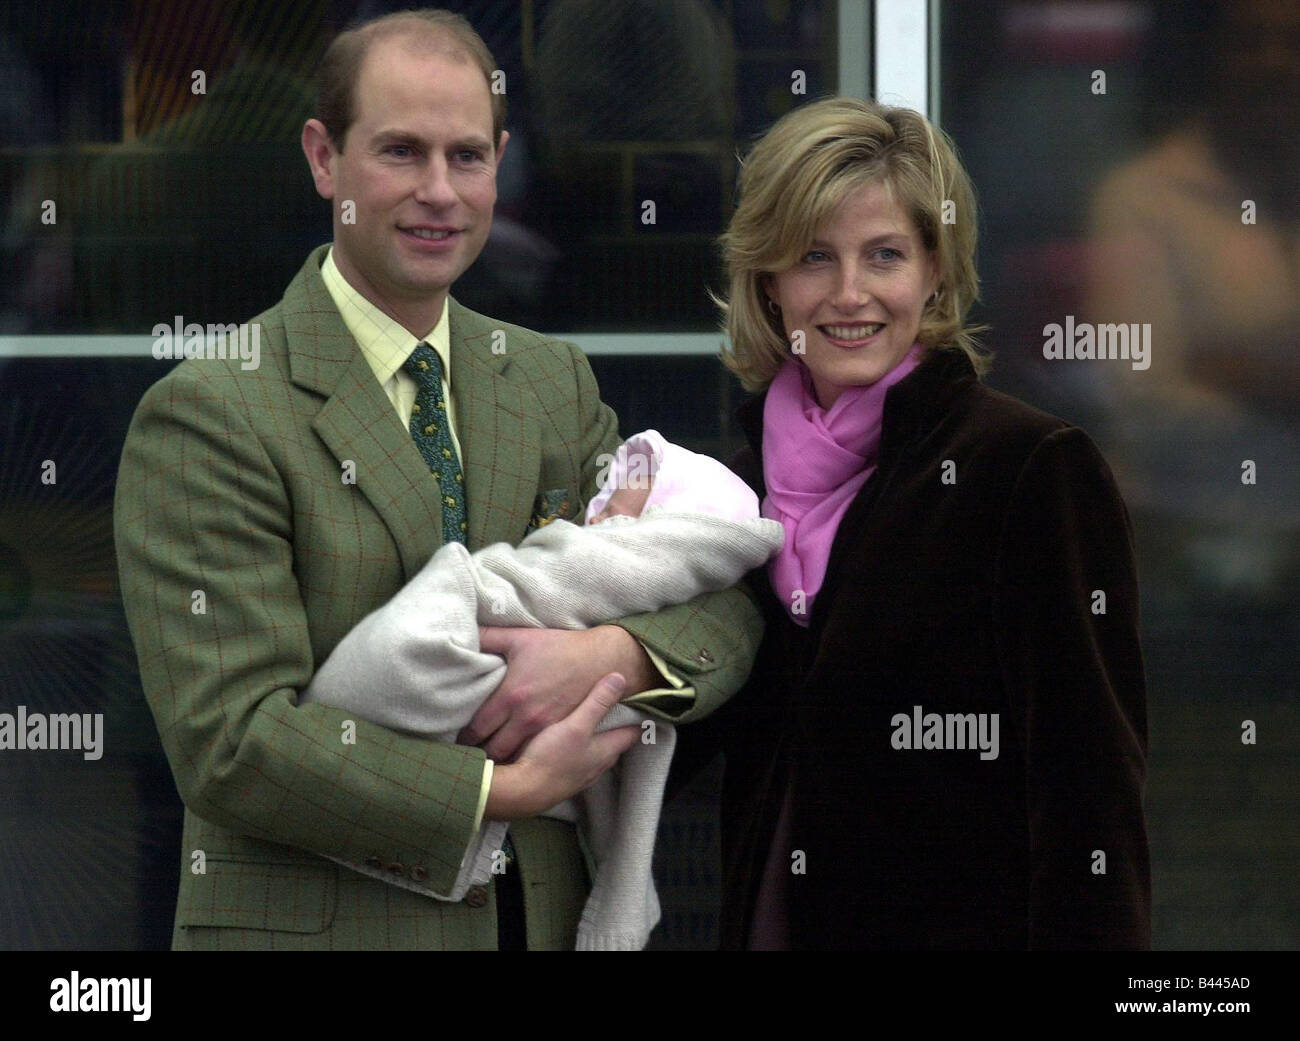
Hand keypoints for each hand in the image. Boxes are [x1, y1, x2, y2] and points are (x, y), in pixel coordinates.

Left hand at [460, 625, 656, 760]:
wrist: (600, 660)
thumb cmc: (559, 647)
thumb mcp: (521, 637)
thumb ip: (489, 637)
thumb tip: (464, 633)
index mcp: (510, 696)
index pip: (476, 728)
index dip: (462, 738)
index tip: (453, 740)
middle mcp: (525, 717)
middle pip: (492, 749)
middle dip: (478, 754)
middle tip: (466, 755)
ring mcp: (543, 728)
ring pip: (513, 756)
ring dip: (499, 760)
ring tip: (486, 762)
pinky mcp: (559, 733)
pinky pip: (534, 753)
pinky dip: (521, 758)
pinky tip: (513, 759)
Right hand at [484, 672, 639, 820]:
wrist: (523, 792)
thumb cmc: (551, 758)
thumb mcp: (575, 725)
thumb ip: (597, 703)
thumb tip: (620, 678)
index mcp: (607, 750)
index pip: (633, 732)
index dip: (638, 716)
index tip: (640, 701)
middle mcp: (599, 764)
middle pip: (616, 742)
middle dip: (618, 725)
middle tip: (617, 705)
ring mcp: (583, 774)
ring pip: (598, 751)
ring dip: (598, 737)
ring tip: (593, 720)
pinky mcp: (566, 778)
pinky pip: (581, 759)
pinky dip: (581, 747)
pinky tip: (569, 740)